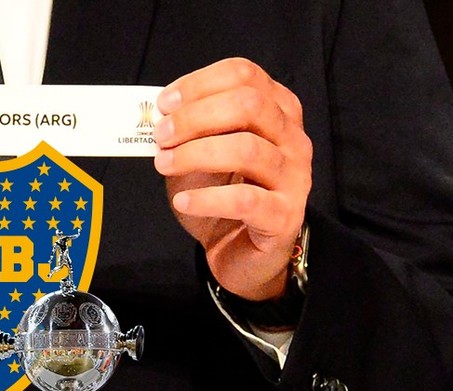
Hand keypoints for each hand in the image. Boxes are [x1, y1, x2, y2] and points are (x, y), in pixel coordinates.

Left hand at [153, 58, 311, 300]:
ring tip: (164, 165)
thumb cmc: (221, 195)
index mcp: (276, 111)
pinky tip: (183, 201)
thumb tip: (158, 114)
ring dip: (195, 153)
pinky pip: (245, 200)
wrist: (241, 252)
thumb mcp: (199, 154)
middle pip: (249, 105)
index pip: (244, 75)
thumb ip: (186, 131)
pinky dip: (206, 198)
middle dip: (195, 116)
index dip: (199, 84)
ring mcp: (294, 177)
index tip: (164, 104)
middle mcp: (292, 138)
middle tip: (161, 136)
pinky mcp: (285, 216)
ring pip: (247, 149)